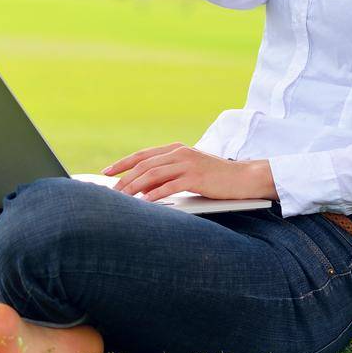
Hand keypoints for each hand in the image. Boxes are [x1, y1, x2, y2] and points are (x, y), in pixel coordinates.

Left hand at [101, 142, 275, 202]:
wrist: (244, 177)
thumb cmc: (215, 178)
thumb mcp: (189, 171)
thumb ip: (168, 175)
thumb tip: (142, 188)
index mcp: (175, 149)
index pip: (142, 155)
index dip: (122, 163)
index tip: (106, 172)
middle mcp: (179, 152)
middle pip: (143, 165)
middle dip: (124, 178)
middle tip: (109, 192)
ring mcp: (187, 163)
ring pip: (152, 174)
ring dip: (134, 187)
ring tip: (121, 199)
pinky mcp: (196, 177)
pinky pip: (169, 186)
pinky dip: (154, 195)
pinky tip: (144, 203)